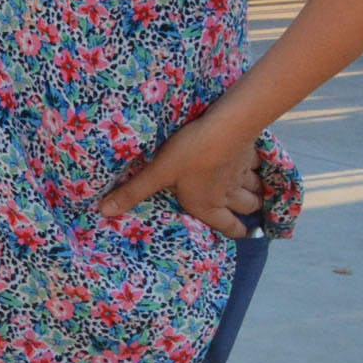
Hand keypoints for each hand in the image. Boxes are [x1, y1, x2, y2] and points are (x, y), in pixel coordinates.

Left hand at [97, 114, 261, 237]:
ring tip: (254, 192)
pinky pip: (259, 165)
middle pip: (247, 207)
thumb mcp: (156, 173)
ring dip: (256, 191)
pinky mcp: (250, 154)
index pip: (228, 226)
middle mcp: (228, 193)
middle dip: (247, 211)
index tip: (240, 233)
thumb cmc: (187, 154)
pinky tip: (253, 163)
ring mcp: (242, 173)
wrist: (222, 128)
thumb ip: (132, 192)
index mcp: (207, 204)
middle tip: (246, 212)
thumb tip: (103, 213)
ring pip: (255, 189)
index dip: (235, 231)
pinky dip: (259, 167)